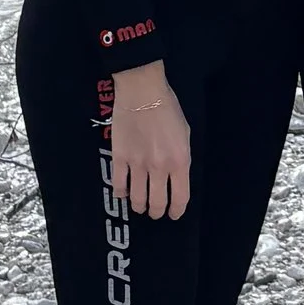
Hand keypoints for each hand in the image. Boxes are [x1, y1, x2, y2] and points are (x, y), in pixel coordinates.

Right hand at [106, 62, 191, 217]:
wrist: (142, 91)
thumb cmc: (167, 108)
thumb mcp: (185, 134)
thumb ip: (181, 158)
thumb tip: (176, 177)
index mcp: (180, 161)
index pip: (180, 198)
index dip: (176, 211)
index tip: (173, 214)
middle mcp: (159, 167)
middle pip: (157, 203)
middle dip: (157, 212)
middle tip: (155, 212)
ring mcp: (137, 164)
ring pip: (137, 199)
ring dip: (139, 206)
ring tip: (140, 206)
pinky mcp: (119, 158)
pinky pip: (118, 185)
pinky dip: (121, 193)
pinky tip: (123, 193)